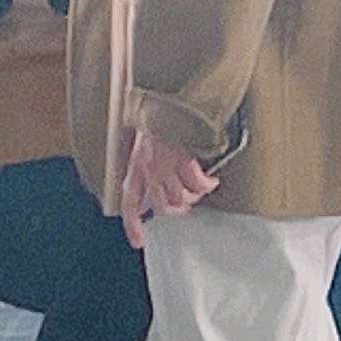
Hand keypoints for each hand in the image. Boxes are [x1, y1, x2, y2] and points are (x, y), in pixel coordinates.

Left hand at [119, 129, 219, 245]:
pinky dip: (206, 185)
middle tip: (186, 205)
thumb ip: (148, 162)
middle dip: (177, 209)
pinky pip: (197, 184)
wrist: (171, 100)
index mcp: (136, 165)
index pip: (130, 202)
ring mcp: (166, 166)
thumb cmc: (160, 118)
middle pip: (162, 206)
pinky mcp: (183, 160)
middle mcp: (149, 169)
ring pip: (181, 198)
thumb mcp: (145, 142)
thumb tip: (156, 181)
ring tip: (200, 189)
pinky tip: (210, 181)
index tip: (139, 241)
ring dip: (193, 197)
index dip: (132, 224)